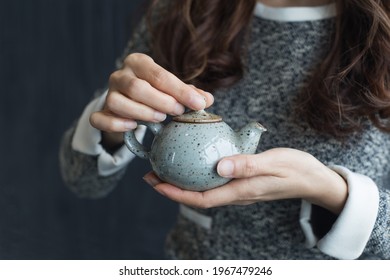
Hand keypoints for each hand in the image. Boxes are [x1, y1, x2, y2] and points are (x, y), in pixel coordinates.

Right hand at [90, 53, 213, 147]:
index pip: (160, 75)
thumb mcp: (172, 89)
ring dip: (142, 112)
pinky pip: (100, 118)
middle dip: (161, 101)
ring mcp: (108, 93)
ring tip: (160, 119)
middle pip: (137, 87)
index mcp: (139, 63)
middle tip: (178, 112)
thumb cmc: (155, 93)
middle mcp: (120, 75)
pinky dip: (116, 124)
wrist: (129, 103)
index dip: (181, 91)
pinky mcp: (99, 112)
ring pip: (117, 102)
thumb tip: (207, 100)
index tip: (198, 104)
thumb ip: (189, 93)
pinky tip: (133, 127)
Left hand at [143, 148, 347, 213]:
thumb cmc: (296, 169)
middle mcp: (236, 193)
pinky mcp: (242, 181)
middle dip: (172, 189)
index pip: (201, 198)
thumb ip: (247, 165)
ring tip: (165, 169)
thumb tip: (219, 167)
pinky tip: (193, 162)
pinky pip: (214, 181)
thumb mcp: (274, 163)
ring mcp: (238, 189)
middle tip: (151, 175)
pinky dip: (198, 174)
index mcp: (240, 191)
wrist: (313, 179)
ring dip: (182, 182)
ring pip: (204, 189)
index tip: (156, 184)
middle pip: (197, 196)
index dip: (176, 194)